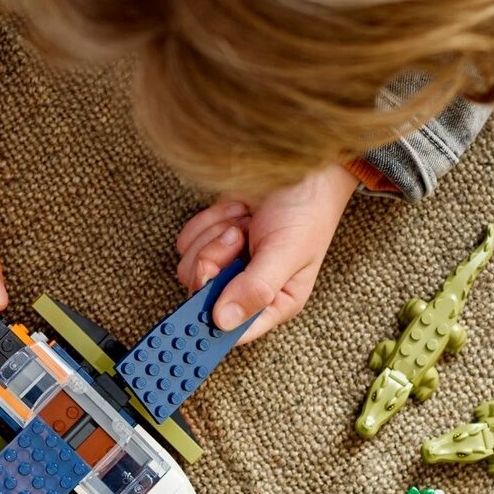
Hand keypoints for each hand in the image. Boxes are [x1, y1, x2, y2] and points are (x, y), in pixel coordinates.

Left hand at [173, 163, 359, 344]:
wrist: (298, 162)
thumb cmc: (306, 210)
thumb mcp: (286, 253)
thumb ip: (256, 289)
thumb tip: (222, 322)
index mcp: (274, 302)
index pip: (234, 330)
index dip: (213, 320)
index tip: (203, 302)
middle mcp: (247, 289)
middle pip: (202, 298)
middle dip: (216, 263)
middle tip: (237, 239)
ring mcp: (226, 264)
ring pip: (190, 268)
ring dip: (214, 238)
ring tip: (244, 222)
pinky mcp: (211, 239)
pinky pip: (186, 242)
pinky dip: (207, 222)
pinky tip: (235, 211)